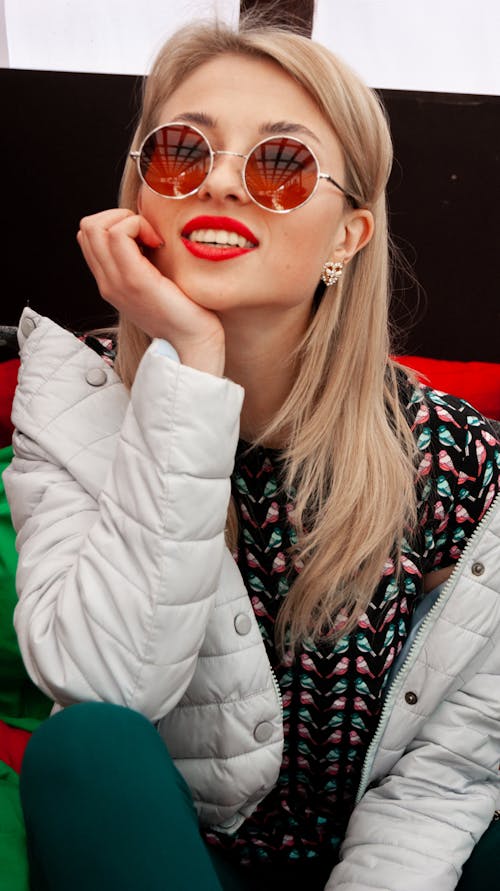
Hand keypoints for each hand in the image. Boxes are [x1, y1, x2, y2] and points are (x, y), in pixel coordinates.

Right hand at [77, 209, 224, 375]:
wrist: (192, 344)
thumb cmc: (185, 314)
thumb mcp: (156, 283)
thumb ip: (144, 262)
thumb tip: (148, 231)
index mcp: (111, 282)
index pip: (90, 237)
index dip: (115, 224)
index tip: (145, 238)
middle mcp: (107, 282)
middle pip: (87, 227)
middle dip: (118, 217)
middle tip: (148, 235)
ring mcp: (116, 282)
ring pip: (96, 227)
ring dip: (128, 220)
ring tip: (152, 239)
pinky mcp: (134, 280)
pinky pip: (119, 235)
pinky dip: (139, 226)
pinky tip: (158, 244)